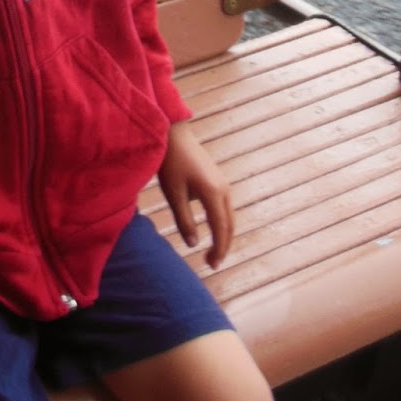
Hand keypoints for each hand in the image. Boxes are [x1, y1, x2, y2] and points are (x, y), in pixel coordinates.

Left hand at [157, 120, 232, 266]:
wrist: (174, 134)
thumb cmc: (170, 163)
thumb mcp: (173, 193)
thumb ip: (184, 220)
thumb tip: (193, 245)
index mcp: (213, 193)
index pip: (221, 229)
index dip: (218, 250)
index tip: (212, 266)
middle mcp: (224, 189)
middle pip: (230, 225)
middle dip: (223, 246)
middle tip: (211, 263)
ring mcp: (223, 184)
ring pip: (229, 216)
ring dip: (223, 235)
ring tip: (211, 251)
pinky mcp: (218, 180)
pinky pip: (225, 207)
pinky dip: (221, 223)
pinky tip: (211, 230)